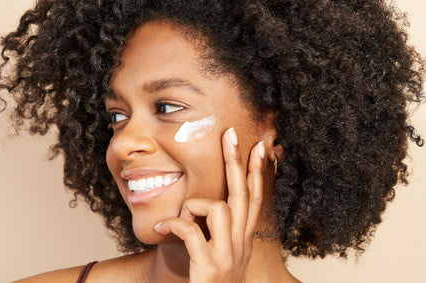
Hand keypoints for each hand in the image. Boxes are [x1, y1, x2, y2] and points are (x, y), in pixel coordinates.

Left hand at [154, 127, 264, 282]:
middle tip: (231, 133)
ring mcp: (227, 255)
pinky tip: (164, 228)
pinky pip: (190, 231)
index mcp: (243, 239)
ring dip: (194, 206)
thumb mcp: (221, 255)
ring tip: (181, 219)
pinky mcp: (209, 266)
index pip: (255, 198)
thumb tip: (204, 205)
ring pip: (217, 208)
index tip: (260, 147)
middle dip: (237, 161)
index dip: (257, 172)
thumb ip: (217, 231)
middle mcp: (241, 244)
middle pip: (242, 194)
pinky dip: (174, 224)